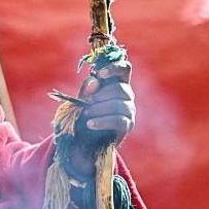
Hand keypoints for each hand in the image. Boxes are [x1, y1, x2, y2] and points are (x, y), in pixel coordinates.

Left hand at [70, 60, 135, 175]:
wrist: (80, 140)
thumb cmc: (79, 115)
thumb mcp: (78, 99)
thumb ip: (87, 88)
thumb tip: (95, 80)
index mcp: (115, 83)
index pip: (124, 68)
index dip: (114, 67)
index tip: (100, 74)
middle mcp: (126, 95)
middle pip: (120, 88)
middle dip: (100, 95)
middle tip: (86, 103)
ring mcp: (129, 110)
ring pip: (120, 105)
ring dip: (99, 109)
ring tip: (85, 115)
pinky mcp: (128, 125)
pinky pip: (119, 120)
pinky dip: (102, 121)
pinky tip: (90, 124)